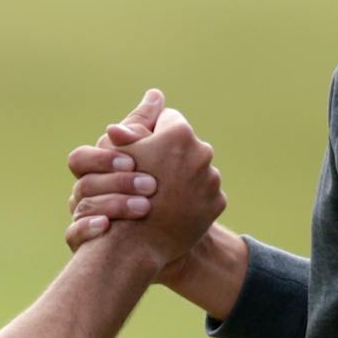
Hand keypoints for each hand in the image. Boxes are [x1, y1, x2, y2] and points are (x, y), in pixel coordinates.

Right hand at [64, 93, 223, 265]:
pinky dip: (191, 200)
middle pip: (184, 147)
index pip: (167, 121)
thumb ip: (138, 123)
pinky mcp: (217, 203)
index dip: (151, 136)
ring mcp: (212, 179)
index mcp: (179, 134)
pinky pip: (204, 195)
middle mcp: (202, 152)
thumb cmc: (119, 192)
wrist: (136, 242)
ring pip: (195, 171)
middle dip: (169, 157)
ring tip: (160, 195)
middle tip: (150, 176)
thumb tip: (155, 95)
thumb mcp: (120, 153)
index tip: (141, 152)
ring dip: (181, 179)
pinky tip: (173, 209)